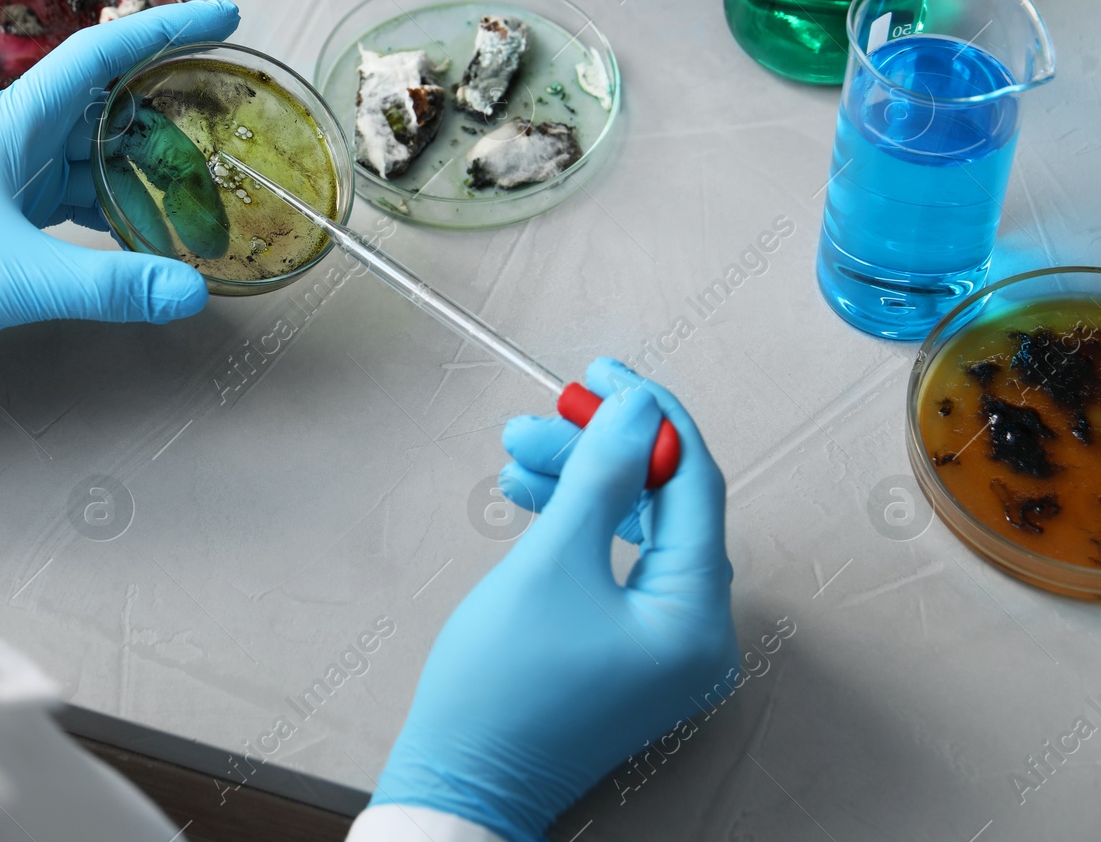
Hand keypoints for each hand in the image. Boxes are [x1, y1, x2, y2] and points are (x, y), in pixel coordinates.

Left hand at [0, 0, 239, 389]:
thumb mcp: (16, 280)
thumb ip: (108, 287)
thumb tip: (191, 292)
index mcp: (12, 124)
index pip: (102, 54)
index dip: (165, 29)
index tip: (225, 18)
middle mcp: (15, 138)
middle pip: (109, 103)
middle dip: (170, 110)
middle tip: (229, 123)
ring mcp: (10, 175)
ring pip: (97, 156)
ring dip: (146, 171)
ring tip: (202, 192)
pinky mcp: (6, 212)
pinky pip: (78, 196)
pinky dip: (117, 209)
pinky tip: (147, 236)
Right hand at [371, 358, 737, 841]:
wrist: (459, 777)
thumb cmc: (501, 690)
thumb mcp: (552, 563)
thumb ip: (601, 477)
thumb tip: (637, 410)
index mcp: (695, 617)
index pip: (694, 487)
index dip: (651, 420)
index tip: (607, 378)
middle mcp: (695, 633)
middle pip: (662, 506)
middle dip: (601, 453)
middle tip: (548, 414)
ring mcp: (662, 645)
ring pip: (634, 531)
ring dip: (580, 484)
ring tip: (519, 451)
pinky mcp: (628, 650)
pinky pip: (616, 565)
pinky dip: (577, 527)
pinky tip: (533, 496)